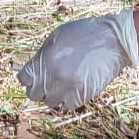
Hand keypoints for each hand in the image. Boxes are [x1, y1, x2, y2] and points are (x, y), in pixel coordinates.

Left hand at [16, 11, 138, 109]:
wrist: (114, 40)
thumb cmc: (84, 33)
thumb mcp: (56, 37)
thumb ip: (42, 55)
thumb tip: (33, 69)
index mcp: (46, 59)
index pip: (24, 79)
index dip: (27, 77)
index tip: (31, 76)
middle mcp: (55, 76)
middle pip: (34, 94)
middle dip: (37, 88)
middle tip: (45, 82)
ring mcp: (70, 87)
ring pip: (50, 102)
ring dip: (52, 95)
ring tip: (60, 84)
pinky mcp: (84, 95)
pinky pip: (68, 105)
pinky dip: (67, 99)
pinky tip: (71, 89)